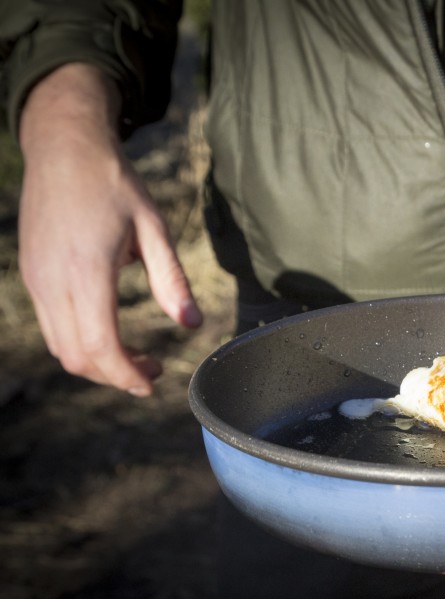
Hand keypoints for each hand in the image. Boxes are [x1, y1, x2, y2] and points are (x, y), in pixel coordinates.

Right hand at [17, 63, 201, 395]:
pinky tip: (109, 334)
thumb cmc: (114, 184)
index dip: (126, 375)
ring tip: (133, 357)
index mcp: (87, 271)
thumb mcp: (153, 228)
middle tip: (151, 371)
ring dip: (97, 363)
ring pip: (60, 347)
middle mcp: (53, 281)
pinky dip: (80, 344)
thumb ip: (172, 279)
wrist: (64, 149)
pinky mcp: (31, 276)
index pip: (101, 345)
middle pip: (77, 357)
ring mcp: (36, 280)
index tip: (153, 382)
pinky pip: (51, 328)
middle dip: (115, 376)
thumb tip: (192, 323)